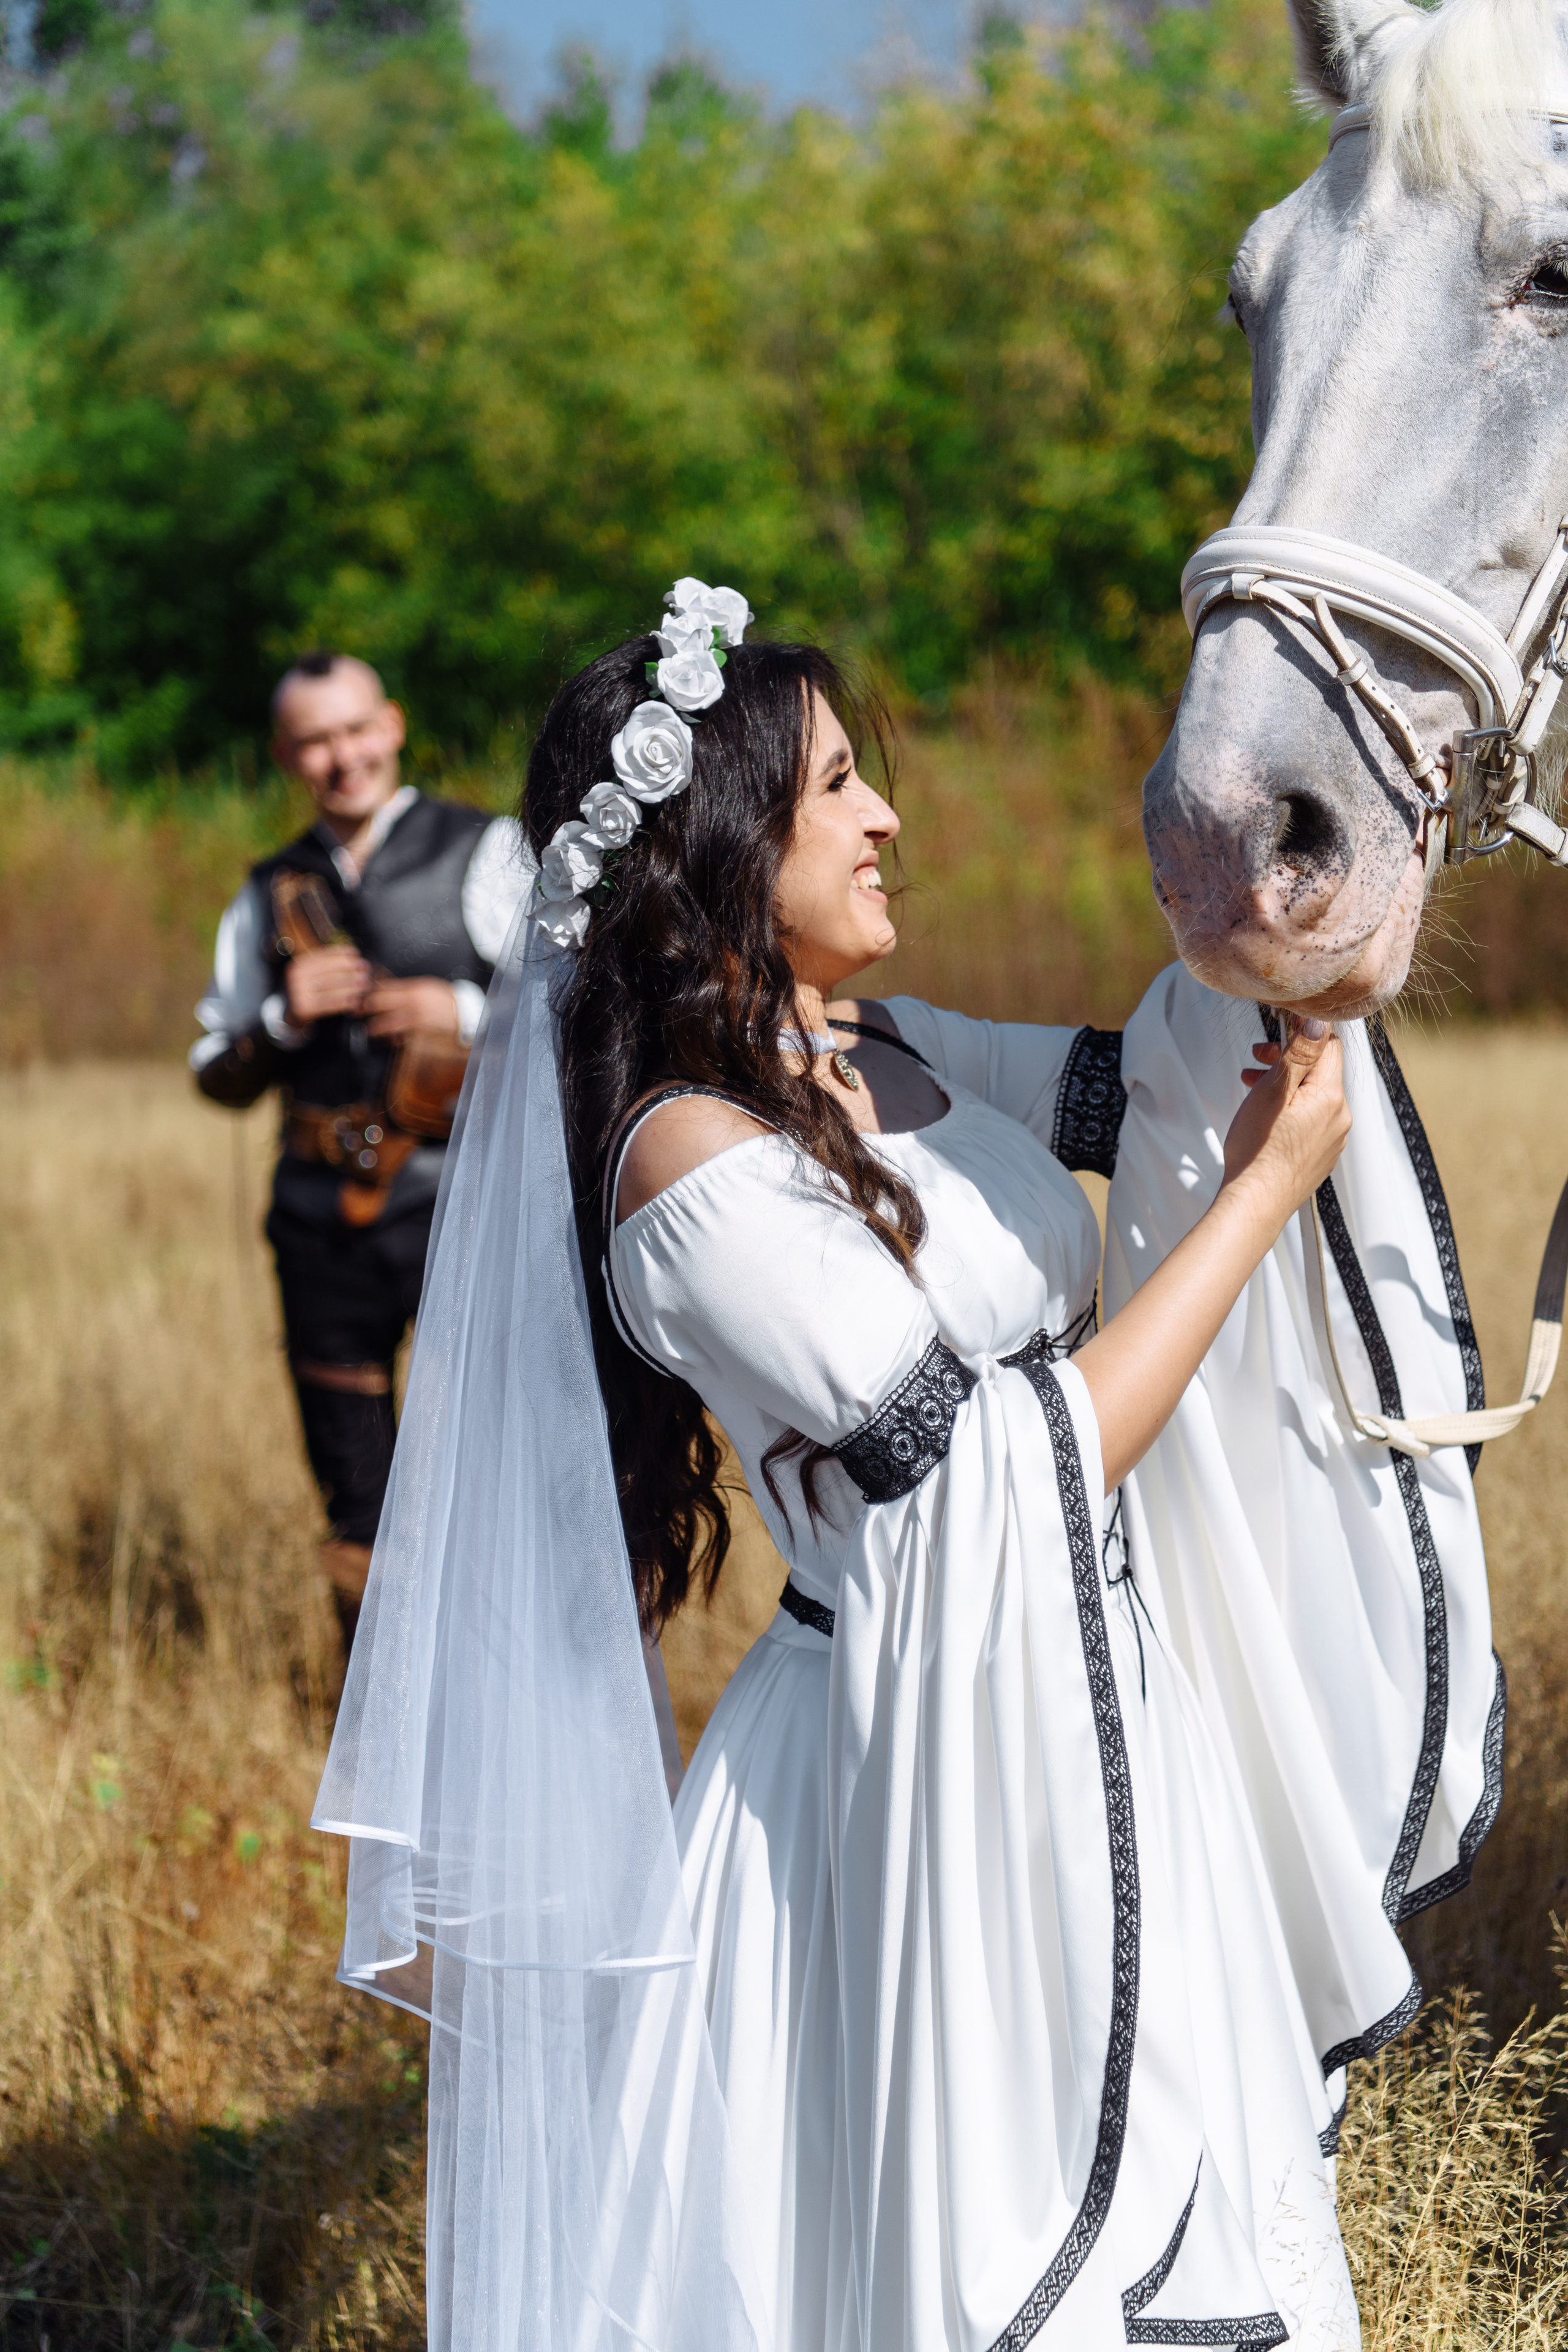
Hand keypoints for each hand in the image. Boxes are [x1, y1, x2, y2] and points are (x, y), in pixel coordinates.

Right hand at [284, 943, 370, 1025]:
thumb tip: (353, 953)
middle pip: (329, 971)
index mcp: (299, 965)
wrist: (291, 1013)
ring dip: (351, 986)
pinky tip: (356, 1001)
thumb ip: (327, 964)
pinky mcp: (303, 1008)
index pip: (323, 956)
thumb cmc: (309, 991)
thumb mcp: (312, 974)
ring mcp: (298, 993)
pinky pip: (328, 1004)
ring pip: (331, 987)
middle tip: (366, 969)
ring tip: (365, 984)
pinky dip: (344, 1002)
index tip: (356, 953)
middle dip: (350, 969)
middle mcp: (296, 977)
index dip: (341, 953)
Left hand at [363, 976, 460, 1042]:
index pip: (383, 987)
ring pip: (387, 1023)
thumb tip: (382, 986)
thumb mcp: (424, 986)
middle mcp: (412, 1002)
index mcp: (413, 988)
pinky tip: (385, 1039)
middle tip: (354, 1011)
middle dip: (364, 1008)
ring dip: (374, 1027)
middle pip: (380, 1003)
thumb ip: (403, 987)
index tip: (357, 994)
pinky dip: (391, 1038)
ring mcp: (416, 1018)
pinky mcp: (419, 1032)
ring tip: (367, 1029)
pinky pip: (400, 1036)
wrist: (463, 1013)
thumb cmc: (442, 998)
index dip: (367, 991)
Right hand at [1222, 1017, 1350, 1212]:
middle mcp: (1340, 1117)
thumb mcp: (1273, 1091)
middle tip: (1258, 1060)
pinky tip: (1267, 1118)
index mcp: (1331, 1097)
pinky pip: (1311, 1121)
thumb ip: (1299, 1054)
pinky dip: (1291, 1110)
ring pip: (1314, 1097)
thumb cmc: (1259, 1152)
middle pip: (1321, 1072)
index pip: (1330, 1046)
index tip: (1277, 1035)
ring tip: (1254, 1088)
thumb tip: (1319, 1023)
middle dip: (1290, 1060)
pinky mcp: (1321, 1155)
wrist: (1256, 1202)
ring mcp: (1332, 1139)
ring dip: (1287, 1085)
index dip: (1303, 1034)